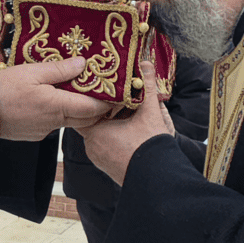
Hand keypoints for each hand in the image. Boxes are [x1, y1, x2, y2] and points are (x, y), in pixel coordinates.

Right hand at [0, 56, 111, 140]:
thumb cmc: (4, 89)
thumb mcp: (33, 71)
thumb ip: (60, 69)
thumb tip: (83, 64)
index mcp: (57, 106)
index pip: (93, 108)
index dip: (107, 102)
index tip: (117, 92)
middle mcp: (54, 122)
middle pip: (86, 118)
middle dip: (98, 107)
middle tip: (103, 91)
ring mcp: (44, 130)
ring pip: (70, 121)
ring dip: (78, 109)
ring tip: (78, 91)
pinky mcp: (35, 134)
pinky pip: (55, 124)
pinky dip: (61, 113)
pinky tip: (54, 100)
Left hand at [81, 61, 173, 184]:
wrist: (159, 179)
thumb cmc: (151, 146)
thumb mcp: (150, 112)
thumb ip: (147, 85)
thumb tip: (145, 62)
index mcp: (96, 131)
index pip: (84, 108)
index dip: (93, 97)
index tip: (102, 88)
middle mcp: (92, 146)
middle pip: (92, 121)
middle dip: (104, 110)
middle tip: (114, 98)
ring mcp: (98, 158)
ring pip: (98, 134)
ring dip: (108, 125)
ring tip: (122, 113)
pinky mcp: (106, 167)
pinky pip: (103, 147)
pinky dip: (111, 138)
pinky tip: (126, 131)